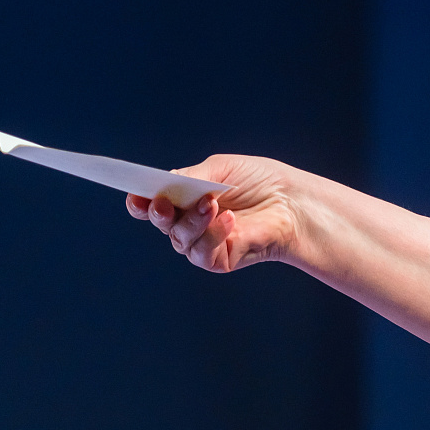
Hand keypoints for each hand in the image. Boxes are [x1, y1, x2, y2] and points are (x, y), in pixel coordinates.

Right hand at [126, 154, 308, 273]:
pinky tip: (229, 219)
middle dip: (159, 212)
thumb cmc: (260, 182)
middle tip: (164, 202)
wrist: (293, 203)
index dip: (140, 202)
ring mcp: (201, 243)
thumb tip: (164, 184)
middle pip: (161, 222)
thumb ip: (190, 177)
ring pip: (179, 238)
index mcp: (184, 198)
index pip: (152, 204)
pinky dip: (212, 234)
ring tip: (212, 204)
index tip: (135, 195)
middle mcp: (188, 222)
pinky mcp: (217, 260)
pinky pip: (202, 252)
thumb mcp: (220, 170)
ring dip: (192, 221)